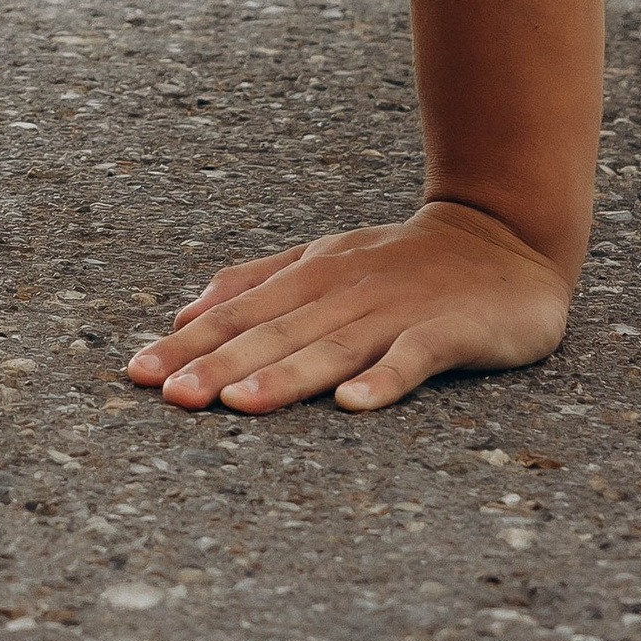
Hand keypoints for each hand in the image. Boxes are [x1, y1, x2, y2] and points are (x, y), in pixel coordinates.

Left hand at [124, 198, 573, 413]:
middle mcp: (342, 291)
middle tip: (172, 398)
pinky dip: (383, 378)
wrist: (501, 236)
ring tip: (241, 403)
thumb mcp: (321, 261)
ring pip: (330, 346)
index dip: (188, 344)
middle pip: (273, 334)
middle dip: (219, 366)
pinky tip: (354, 404)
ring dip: (285, 376)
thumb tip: (181, 312)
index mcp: (308, 278)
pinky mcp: (447, 331)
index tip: (139, 374)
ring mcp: (394, 311)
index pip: (236, 314)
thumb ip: (254, 283)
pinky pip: (412, 357)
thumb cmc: (400, 262)